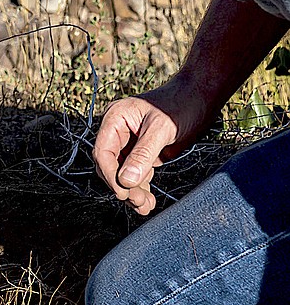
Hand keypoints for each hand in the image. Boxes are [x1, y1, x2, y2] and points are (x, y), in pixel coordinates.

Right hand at [92, 80, 208, 215]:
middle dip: (122, 186)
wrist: (200, 98)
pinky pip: (135, 173)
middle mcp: (118, 131)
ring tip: (145, 206)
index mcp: (115, 119)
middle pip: (109, 165)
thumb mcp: (162, 129)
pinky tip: (148, 201)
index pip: (103, 152)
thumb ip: (143, 154)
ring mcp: (129, 143)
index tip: (123, 192)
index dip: (110, 174)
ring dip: (132, 192)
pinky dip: (141, 188)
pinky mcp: (142, 152)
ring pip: (122, 173)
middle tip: (138, 202)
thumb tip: (126, 181)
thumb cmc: (180, 105)